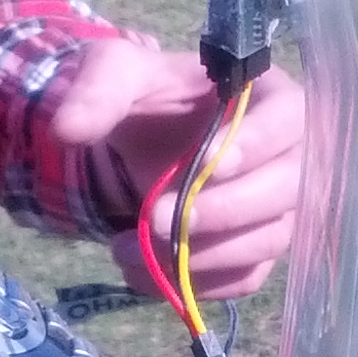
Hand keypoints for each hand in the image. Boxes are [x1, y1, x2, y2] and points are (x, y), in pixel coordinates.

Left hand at [46, 38, 303, 300]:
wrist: (150, 139)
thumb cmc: (151, 98)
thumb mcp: (117, 74)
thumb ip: (97, 90)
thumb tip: (68, 129)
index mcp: (270, 96)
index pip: (289, 119)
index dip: (257, 144)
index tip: (209, 162)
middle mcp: (290, 154)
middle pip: (286, 190)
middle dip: (223, 211)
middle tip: (158, 221)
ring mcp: (279, 208)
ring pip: (266, 241)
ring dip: (201, 255)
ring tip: (128, 250)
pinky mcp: (258, 250)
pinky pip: (244, 278)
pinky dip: (195, 282)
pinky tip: (143, 273)